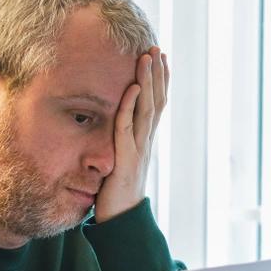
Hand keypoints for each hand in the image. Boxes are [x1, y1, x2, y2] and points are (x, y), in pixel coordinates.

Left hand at [93, 47, 168, 222]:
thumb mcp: (117, 163)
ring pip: (146, 109)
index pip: (155, 106)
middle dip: (158, 74)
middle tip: (158, 48)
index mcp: (144, 141)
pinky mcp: (126, 158)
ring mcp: (138, 149)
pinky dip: (130, 105)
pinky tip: (132, 87)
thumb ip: (117, 145)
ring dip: (148, 81)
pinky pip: (128, 127)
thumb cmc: (115, 195)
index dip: (159, 82)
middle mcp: (145, 142)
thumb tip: (111, 130)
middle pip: (156, 101)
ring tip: (149, 56)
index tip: (159, 59)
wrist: (121, 222)